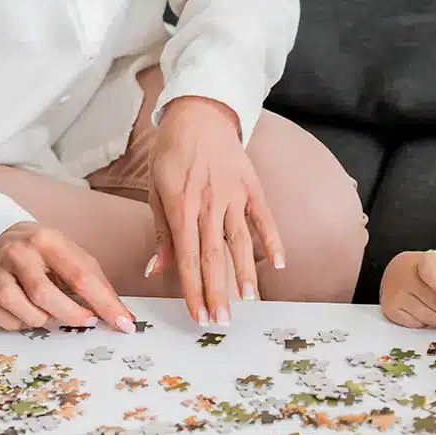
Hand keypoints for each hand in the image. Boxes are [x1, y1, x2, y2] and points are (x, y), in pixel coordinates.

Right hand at [0, 222, 134, 332]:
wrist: (2, 237)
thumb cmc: (46, 252)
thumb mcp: (74, 257)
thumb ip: (97, 285)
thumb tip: (124, 318)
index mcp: (48, 241)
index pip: (80, 276)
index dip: (104, 304)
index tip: (123, 324)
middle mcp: (19, 253)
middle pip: (44, 294)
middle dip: (71, 315)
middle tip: (85, 321)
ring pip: (16, 306)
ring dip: (40, 319)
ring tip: (50, 313)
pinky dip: (17, 323)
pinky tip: (27, 314)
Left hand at [146, 96, 283, 326]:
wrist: (199, 113)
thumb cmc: (171, 152)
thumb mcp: (156, 189)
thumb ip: (162, 232)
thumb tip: (155, 270)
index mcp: (181, 206)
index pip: (187, 257)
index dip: (192, 289)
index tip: (197, 314)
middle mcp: (208, 203)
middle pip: (214, 256)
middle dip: (217, 291)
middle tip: (221, 321)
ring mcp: (233, 194)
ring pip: (241, 241)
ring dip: (245, 273)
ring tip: (249, 301)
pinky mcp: (252, 187)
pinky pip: (264, 218)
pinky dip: (273, 240)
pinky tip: (279, 263)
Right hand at [380, 251, 435, 328]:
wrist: (396, 272)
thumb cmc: (424, 271)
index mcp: (420, 263)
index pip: (429, 273)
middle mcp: (404, 279)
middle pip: (435, 303)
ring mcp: (395, 296)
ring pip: (429, 318)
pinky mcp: (390, 312)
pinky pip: (418, 325)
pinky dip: (431, 325)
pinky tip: (435, 319)